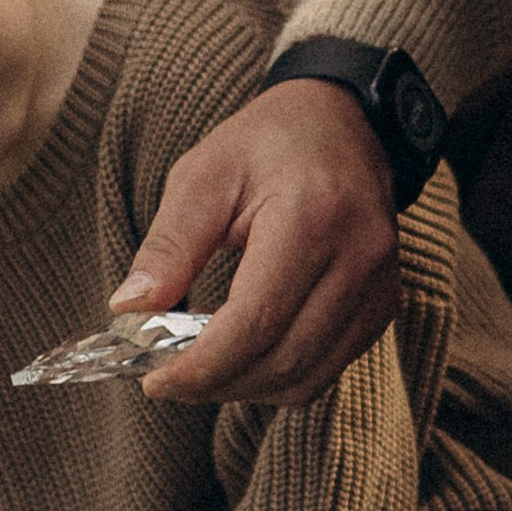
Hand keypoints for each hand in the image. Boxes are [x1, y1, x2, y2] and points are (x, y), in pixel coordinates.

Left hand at [113, 76, 399, 406]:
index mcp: (311, 216)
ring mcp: (379, 285)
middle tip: (169, 378)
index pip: (255, 322)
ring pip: (308, 378)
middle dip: (217, 384)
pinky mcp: (383, 304)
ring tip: (202, 368)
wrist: (342, 121)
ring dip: (246, 389)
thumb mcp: (203, 175)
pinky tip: (243, 354)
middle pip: (282, 359)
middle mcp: (358, 256)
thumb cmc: (267, 143)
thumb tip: (128, 311)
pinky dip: (279, 377)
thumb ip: (168, 245)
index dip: (202, 366)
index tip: (156, 381)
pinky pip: (328, 369)